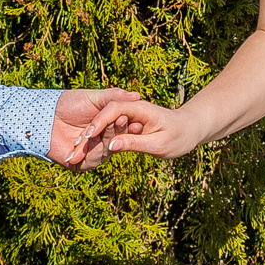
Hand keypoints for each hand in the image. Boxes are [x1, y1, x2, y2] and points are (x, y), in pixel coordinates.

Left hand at [51, 88, 139, 168]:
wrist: (45, 115)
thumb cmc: (69, 103)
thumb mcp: (94, 97)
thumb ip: (115, 97)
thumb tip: (137, 96)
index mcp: (107, 129)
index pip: (123, 130)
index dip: (130, 126)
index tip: (138, 121)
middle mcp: (101, 143)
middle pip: (117, 141)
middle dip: (119, 131)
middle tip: (122, 120)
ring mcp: (91, 154)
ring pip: (106, 151)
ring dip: (105, 139)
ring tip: (104, 128)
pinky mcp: (80, 164)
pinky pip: (92, 161)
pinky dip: (92, 151)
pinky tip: (89, 140)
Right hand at [72, 97, 205, 161]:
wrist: (191, 129)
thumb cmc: (180, 137)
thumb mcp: (159, 144)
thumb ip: (135, 143)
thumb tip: (111, 146)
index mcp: (140, 109)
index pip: (114, 110)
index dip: (98, 122)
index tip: (87, 136)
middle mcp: (131, 109)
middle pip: (103, 116)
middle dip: (87, 132)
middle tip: (73, 151)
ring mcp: (128, 115)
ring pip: (103, 124)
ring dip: (88, 138)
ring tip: (74, 155)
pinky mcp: (127, 124)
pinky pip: (108, 130)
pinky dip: (96, 140)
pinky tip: (85, 153)